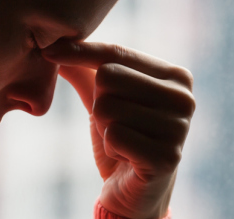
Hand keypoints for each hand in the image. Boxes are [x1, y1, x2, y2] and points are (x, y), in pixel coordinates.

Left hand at [42, 40, 194, 218]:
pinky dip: (111, 147)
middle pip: (109, 76)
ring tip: (124, 140)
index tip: (48, 50)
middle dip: (99, 101)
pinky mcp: (167, 157)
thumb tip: (52, 43)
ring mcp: (179, 128)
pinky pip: (113, 135)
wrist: (135, 189)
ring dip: (105, 127)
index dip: (80, 50)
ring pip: (107, 107)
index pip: (116, 53)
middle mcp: (185, 98)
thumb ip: (85, 70)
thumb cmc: (123, 137)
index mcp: (176, 76)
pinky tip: (126, 156)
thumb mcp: (104, 98)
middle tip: (116, 123)